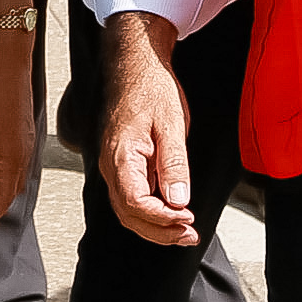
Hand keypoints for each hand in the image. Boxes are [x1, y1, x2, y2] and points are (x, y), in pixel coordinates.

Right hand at [98, 13, 199, 246]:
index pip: (135, 203)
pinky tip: (172, 215)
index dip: (162, 219)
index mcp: (121, 155)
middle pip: (129, 215)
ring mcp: (114, 166)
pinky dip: (151, 213)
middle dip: (160, 232)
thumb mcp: (172, 124)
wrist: (135, 66)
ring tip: (185, 232)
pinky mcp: (122, 165)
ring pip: (128, 211)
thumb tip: (179, 201)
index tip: (188, 219)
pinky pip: (131, 198)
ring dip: (155, 227)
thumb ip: (174, 164)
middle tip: (190, 236)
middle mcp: (111, 166)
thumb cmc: (152, 89)